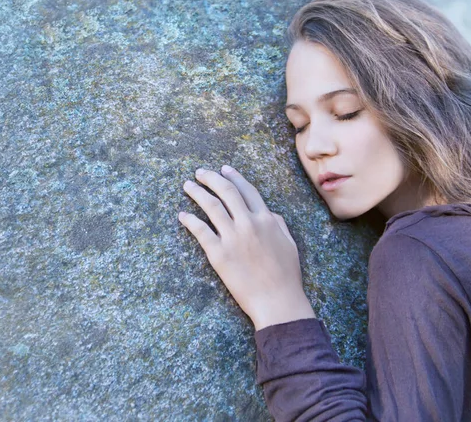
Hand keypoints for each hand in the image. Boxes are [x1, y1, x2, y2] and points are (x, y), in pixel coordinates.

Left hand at [178, 165, 315, 330]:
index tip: (224, 169)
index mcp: (266, 219)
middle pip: (227, 192)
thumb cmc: (286, 275)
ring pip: (211, 206)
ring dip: (197, 193)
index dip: (234, 177)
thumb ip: (277, 223)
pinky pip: (201, 231)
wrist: (278, 301)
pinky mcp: (219, 254)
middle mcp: (249, 223)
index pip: (247, 190)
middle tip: (200, 172)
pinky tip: (182, 214)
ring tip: (187, 185)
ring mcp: (233, 238)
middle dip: (211, 178)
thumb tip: (267, 212)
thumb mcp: (288, 242)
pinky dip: (190, 220)